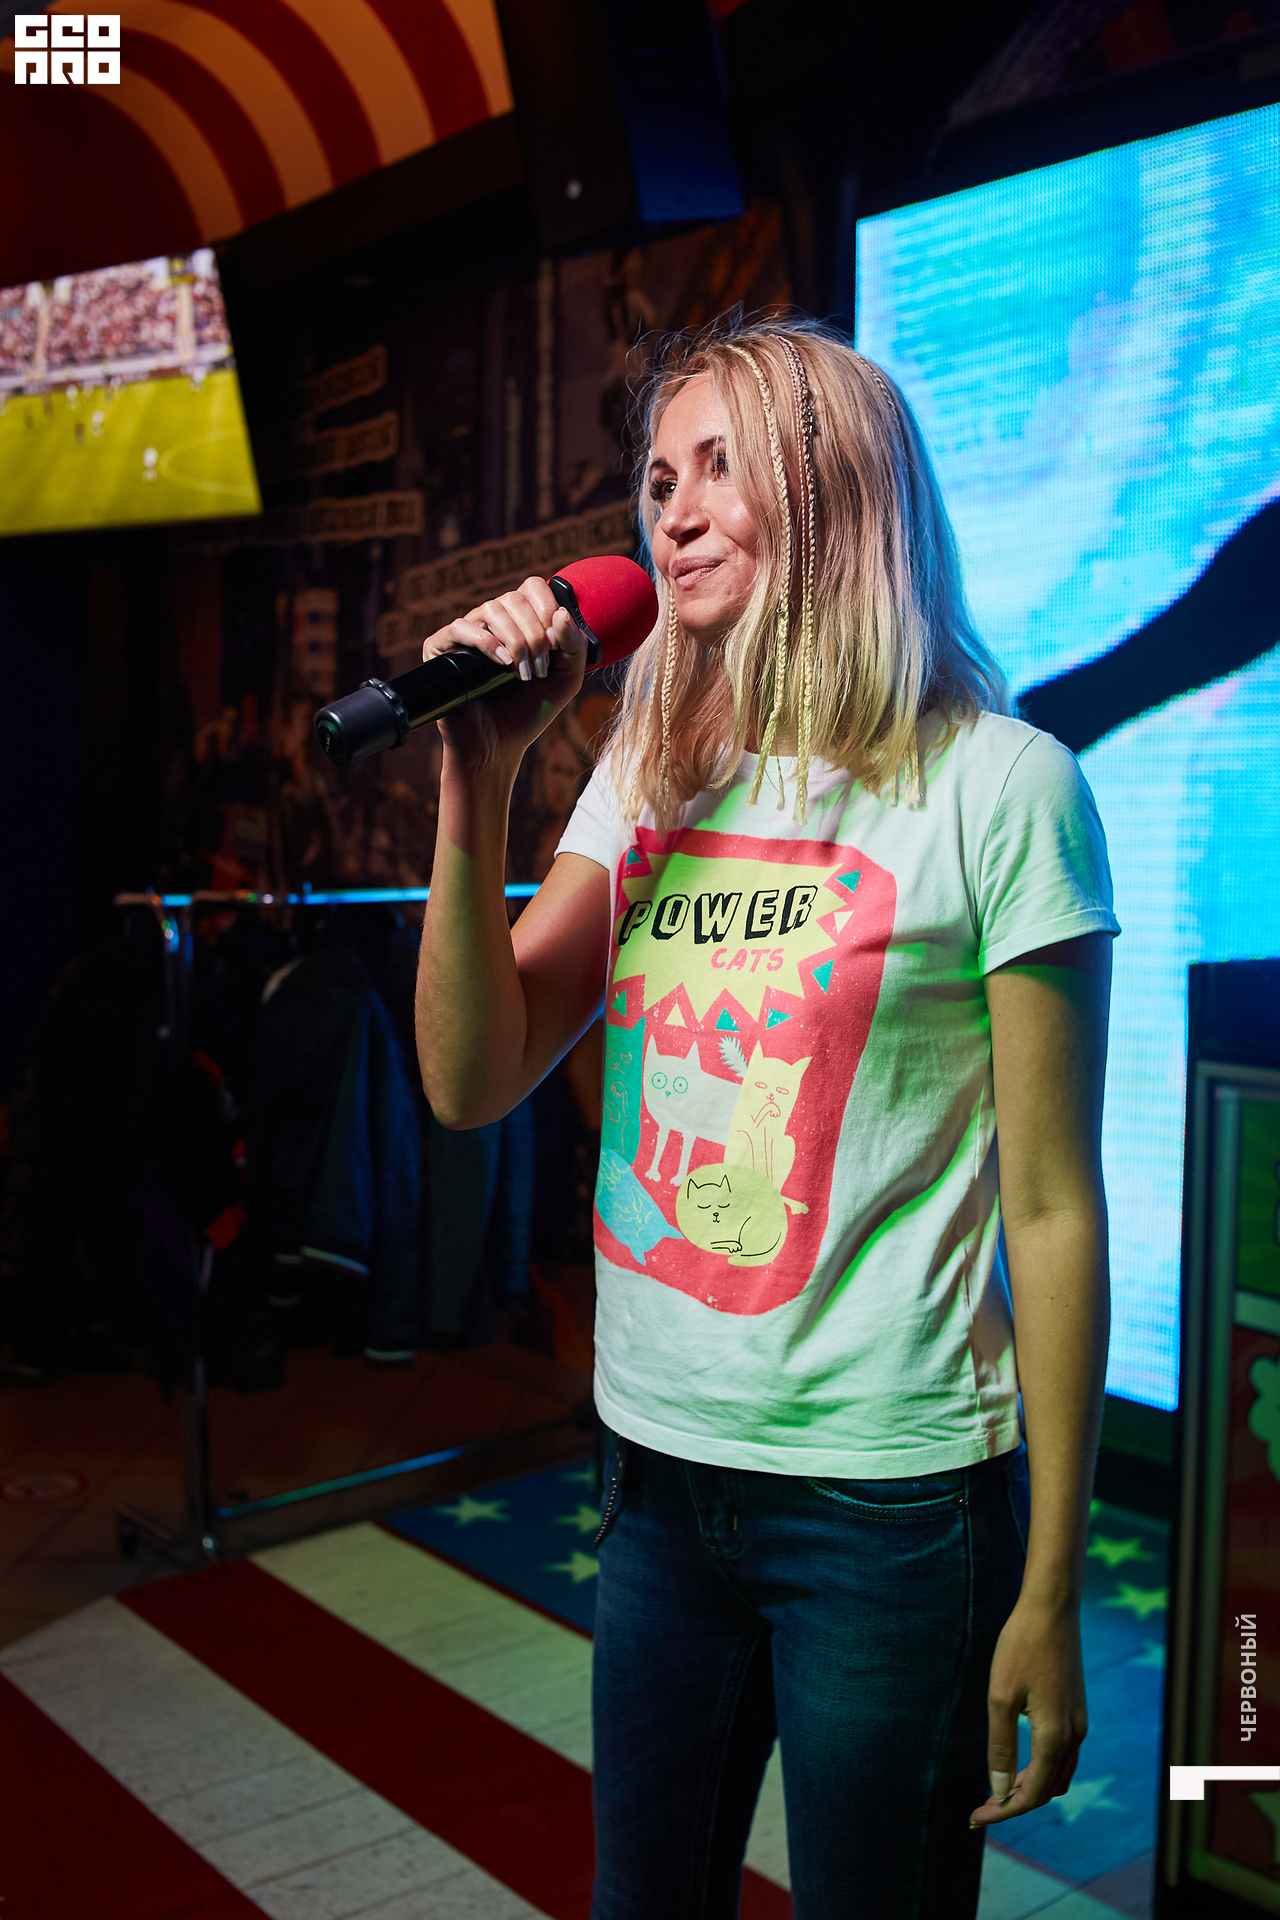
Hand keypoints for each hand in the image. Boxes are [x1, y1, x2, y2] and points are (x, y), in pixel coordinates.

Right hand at [422, 575, 587, 771]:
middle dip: (535, 634)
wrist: (499, 745)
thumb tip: (560, 612)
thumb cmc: (530, 711)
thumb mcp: (566, 679)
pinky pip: (460, 627)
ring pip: (491, 609)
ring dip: (515, 641)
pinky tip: (502, 664)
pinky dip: (486, 642)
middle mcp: (491, 622)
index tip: (556, 645)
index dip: (547, 607)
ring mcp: (466, 634)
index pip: (532, 587)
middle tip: (540, 669)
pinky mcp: (441, 649)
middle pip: (514, 598)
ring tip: (523, 674)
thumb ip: (575, 646)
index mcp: (519, 621)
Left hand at [969, 1597, 1087, 1828]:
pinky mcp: (1076, 1710)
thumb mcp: (1001, 1696)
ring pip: (1057, 1775)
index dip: (1003, 1811)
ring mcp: (1078, 1723)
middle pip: (1046, 1790)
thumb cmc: (1021, 1646)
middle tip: (981, 1806)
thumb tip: (998, 1788)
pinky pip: (1062, 1756)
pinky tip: (1018, 1762)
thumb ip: (1001, 1745)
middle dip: (1015, 1803)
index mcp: (1054, 1736)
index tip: (975, 1818)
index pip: (1031, 1794)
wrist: (1052, 1608)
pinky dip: (1041, 1769)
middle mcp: (1073, 1736)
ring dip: (1029, 1788)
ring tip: (997, 1789)